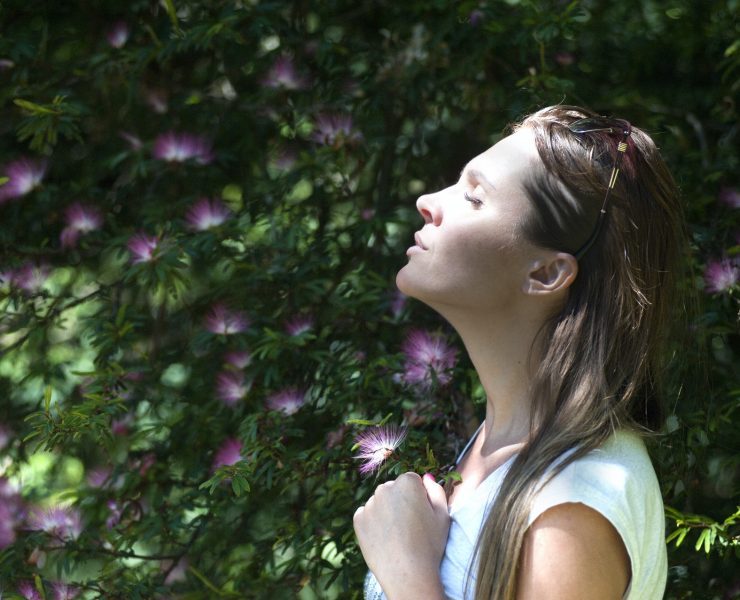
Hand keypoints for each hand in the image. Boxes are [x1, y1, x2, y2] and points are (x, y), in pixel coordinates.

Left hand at [353, 472, 449, 599]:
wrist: (407, 574)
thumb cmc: (429, 545)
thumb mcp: (443, 516)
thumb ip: (436, 491)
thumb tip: (426, 478)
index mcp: (407, 483)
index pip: (412, 481)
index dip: (418, 498)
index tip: (421, 515)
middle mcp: (385, 488)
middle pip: (394, 489)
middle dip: (400, 501)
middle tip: (409, 527)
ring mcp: (370, 503)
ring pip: (380, 502)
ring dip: (386, 512)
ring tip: (397, 535)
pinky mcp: (358, 519)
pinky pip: (367, 515)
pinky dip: (374, 523)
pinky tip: (385, 538)